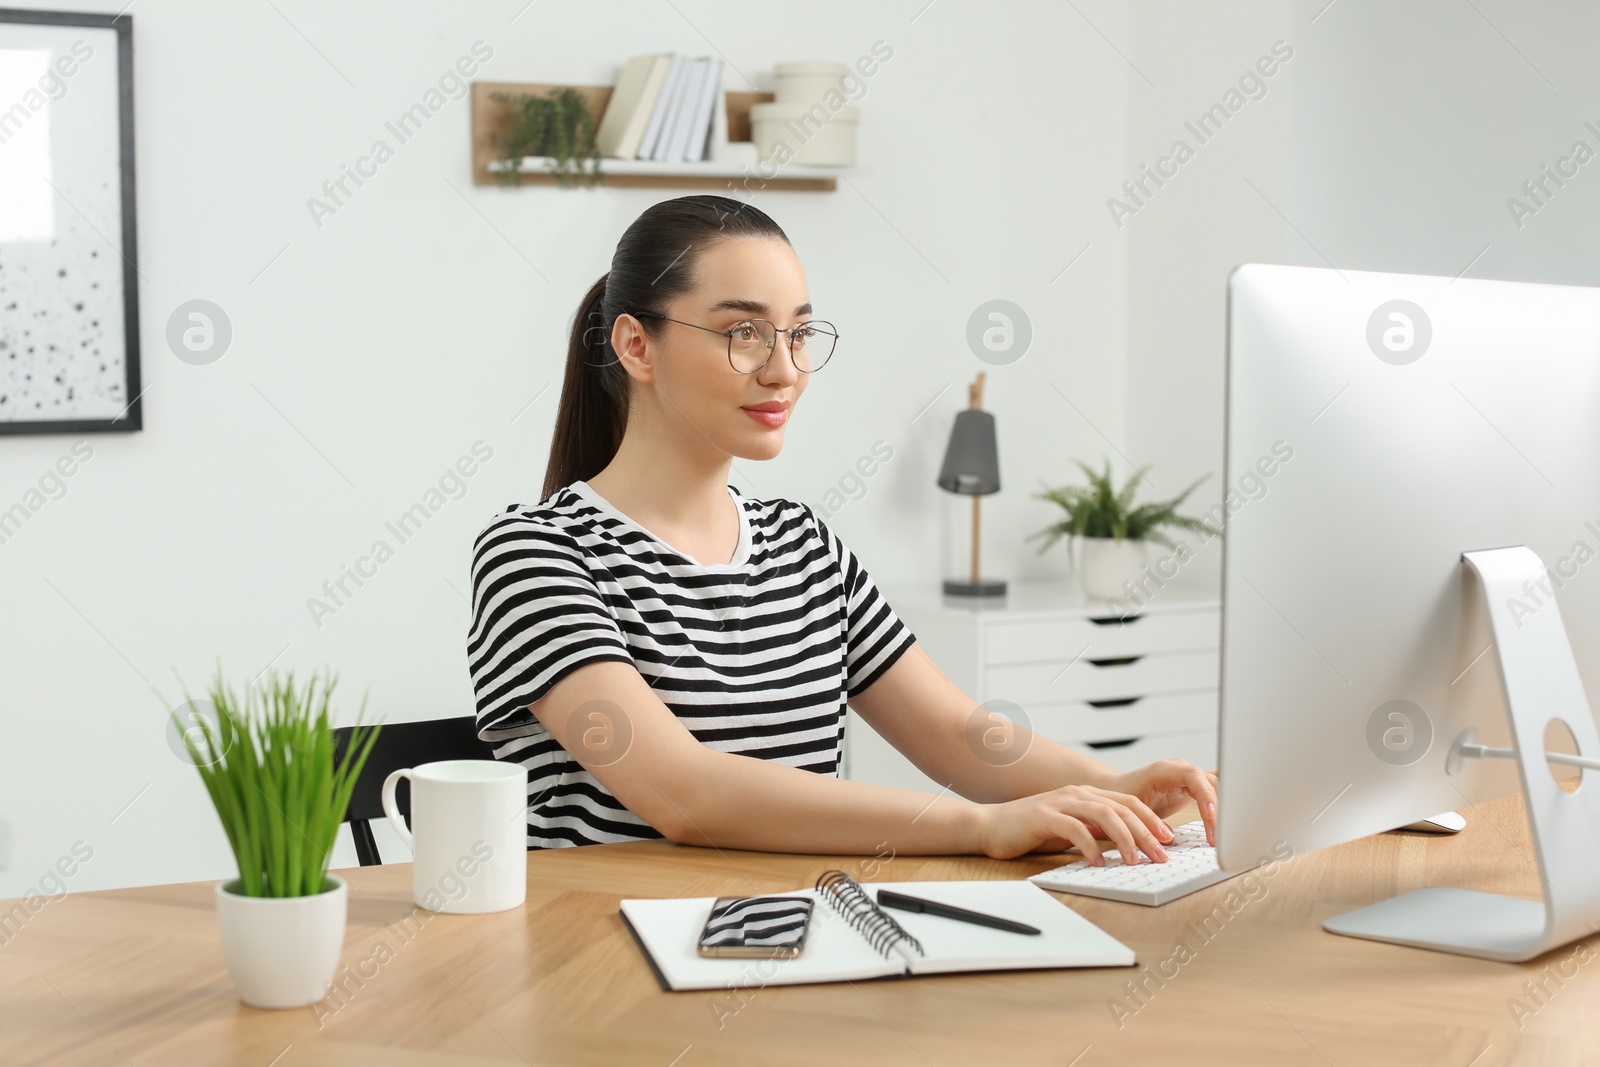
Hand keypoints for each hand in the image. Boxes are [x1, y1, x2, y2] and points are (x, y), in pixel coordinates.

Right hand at [974, 784, 1176, 863]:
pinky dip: (1090, 846)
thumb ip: (1096, 832)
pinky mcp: (1043, 816)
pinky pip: (1074, 828)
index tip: (1169, 840)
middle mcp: (1076, 795)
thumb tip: (1129, 846)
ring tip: (1135, 860)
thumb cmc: (1032, 831)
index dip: (1152, 820)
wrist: (991, 826)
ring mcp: (1060, 803)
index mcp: (1085, 795)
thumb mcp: (1072, 830)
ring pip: (1103, 814)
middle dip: (1146, 832)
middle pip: (1122, 808)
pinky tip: (1098, 862)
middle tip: (1162, 854)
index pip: (1128, 803)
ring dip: (1124, 838)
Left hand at [1099, 759, 1219, 845]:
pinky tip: (1230, 819)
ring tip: (1220, 837)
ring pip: (1214, 789)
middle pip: (1209, 783)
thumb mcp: (1132, 809)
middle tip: (1218, 836)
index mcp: (1164, 770)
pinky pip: (1211, 792)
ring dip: (1220, 811)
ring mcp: (1186, 777)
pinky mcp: (1191, 788)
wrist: (1115, 791)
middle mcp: (1179, 770)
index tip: (1211, 816)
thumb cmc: (1119, 798)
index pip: (1194, 776)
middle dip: (1217, 809)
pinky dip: (1220, 805)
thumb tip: (1168, 838)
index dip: (1205, 795)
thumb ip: (1149, 819)